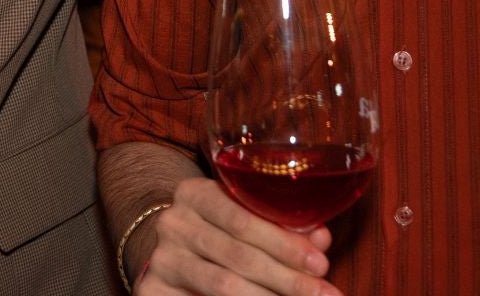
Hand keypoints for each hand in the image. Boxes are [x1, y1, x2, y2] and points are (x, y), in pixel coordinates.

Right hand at [133, 176, 339, 295]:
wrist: (171, 254)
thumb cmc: (220, 233)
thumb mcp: (247, 220)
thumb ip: (283, 227)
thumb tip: (320, 239)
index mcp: (196, 193)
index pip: (243, 218)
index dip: (285, 243)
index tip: (322, 264)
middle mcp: (174, 222)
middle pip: (237, 254)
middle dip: (288, 278)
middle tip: (326, 295)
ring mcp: (162, 257)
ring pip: (223, 284)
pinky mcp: (153, 288)